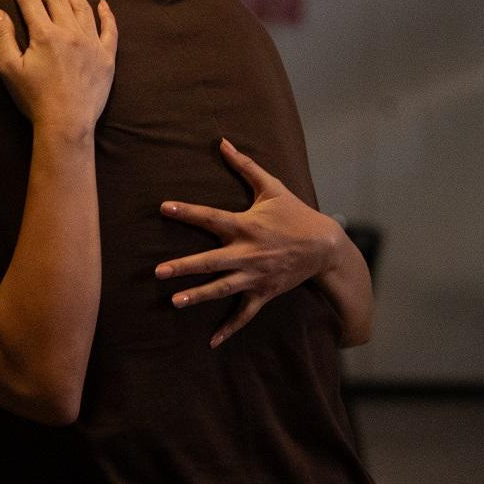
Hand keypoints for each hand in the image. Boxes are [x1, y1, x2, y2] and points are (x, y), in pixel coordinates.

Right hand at [0, 0, 117, 136]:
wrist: (66, 123)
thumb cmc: (34, 98)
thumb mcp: (9, 69)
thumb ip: (3, 37)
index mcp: (45, 34)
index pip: (30, 2)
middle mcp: (70, 32)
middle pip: (57, 0)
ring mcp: (92, 42)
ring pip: (83, 9)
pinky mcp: (107, 56)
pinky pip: (109, 29)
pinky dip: (107, 14)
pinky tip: (103, 4)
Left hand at [156, 139, 345, 347]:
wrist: (325, 245)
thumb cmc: (295, 213)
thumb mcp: (271, 187)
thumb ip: (244, 165)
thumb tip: (222, 142)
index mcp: (246, 226)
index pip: (211, 217)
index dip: (187, 211)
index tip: (164, 207)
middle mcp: (248, 252)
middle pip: (211, 260)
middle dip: (185, 266)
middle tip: (158, 271)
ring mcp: (256, 275)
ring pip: (223, 288)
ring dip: (200, 296)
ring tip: (175, 301)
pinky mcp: (264, 292)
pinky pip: (245, 314)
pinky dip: (230, 328)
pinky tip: (212, 342)